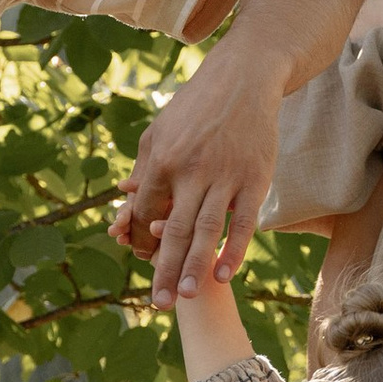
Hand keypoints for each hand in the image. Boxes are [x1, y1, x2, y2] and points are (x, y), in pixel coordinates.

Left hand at [112, 35, 286, 301]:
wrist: (245, 78)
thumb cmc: (197, 106)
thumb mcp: (161, 129)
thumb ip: (146, 167)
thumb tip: (127, 197)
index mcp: (162, 159)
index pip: (144, 211)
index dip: (139, 237)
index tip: (138, 257)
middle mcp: (190, 171)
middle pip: (172, 230)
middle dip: (164, 269)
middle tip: (158, 303)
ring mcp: (225, 176)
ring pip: (206, 231)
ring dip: (195, 267)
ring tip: (187, 297)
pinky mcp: (254, 178)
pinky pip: (242, 222)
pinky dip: (234, 250)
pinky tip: (225, 274)